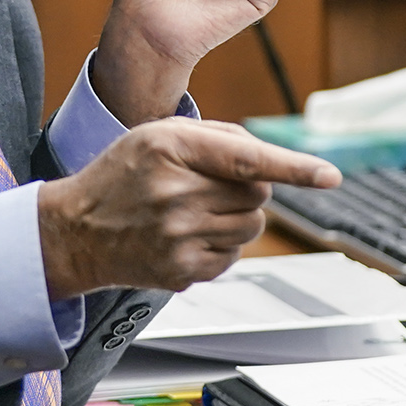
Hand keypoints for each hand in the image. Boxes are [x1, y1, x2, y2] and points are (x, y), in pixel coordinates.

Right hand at [35, 119, 339, 297]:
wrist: (76, 231)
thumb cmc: (121, 175)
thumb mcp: (156, 135)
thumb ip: (216, 136)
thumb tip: (268, 157)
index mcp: (170, 149)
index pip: (245, 159)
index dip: (293, 167)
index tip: (329, 175)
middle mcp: (174, 193)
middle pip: (257, 193)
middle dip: (248, 188)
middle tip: (209, 187)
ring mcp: (177, 237)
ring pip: (251, 226)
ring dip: (236, 218)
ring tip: (193, 212)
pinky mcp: (181, 270)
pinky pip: (233, 257)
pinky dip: (220, 245)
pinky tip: (186, 236)